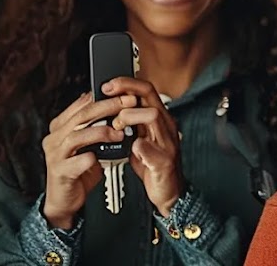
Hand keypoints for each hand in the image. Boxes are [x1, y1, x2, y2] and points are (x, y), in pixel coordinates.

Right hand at [41, 93, 132, 228]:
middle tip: (127, 103)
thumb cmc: (78, 170)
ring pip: (77, 136)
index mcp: (61, 127)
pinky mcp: (60, 172)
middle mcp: (55, 138)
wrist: (64, 200)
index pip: (82, 105)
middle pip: (82, 116)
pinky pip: (76, 162)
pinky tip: (102, 158)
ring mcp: (55, 155)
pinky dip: (91, 158)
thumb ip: (95, 127)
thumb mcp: (87, 144)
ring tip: (119, 133)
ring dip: (101, 132)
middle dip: (108, 107)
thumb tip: (114, 107)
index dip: (104, 97)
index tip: (124, 92)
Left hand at [105, 77, 184, 217]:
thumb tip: (109, 109)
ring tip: (118, 123)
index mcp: (158, 120)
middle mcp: (165, 127)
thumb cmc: (153, 165)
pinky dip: (141, 148)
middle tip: (109, 91)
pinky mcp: (165, 162)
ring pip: (153, 116)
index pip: (146, 91)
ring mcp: (167, 143)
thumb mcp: (139, 139)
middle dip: (127, 90)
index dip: (127, 83)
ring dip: (131, 115)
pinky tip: (131, 148)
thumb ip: (130, 124)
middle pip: (150, 96)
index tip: (108, 84)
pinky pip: (154, 151)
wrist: (168, 192)